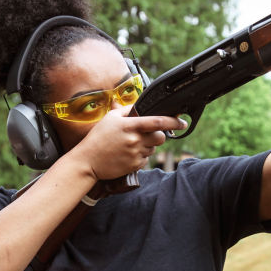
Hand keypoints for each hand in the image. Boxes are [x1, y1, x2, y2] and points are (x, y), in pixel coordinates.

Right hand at [70, 106, 185, 180]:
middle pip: (160, 137)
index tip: (182, 121)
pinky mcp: (135, 165)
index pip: (158, 122)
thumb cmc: (97, 138)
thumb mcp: (110, 118)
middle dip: (159, 135)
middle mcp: (135, 140)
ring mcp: (136, 154)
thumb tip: (139, 105)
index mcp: (130, 126)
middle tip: (148, 134)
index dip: (173, 121)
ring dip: (147, 145)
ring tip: (131, 144)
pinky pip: (145, 159)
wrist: (88, 161)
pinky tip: (127, 153)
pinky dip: (140, 156)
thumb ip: (126, 109)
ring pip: (153, 148)